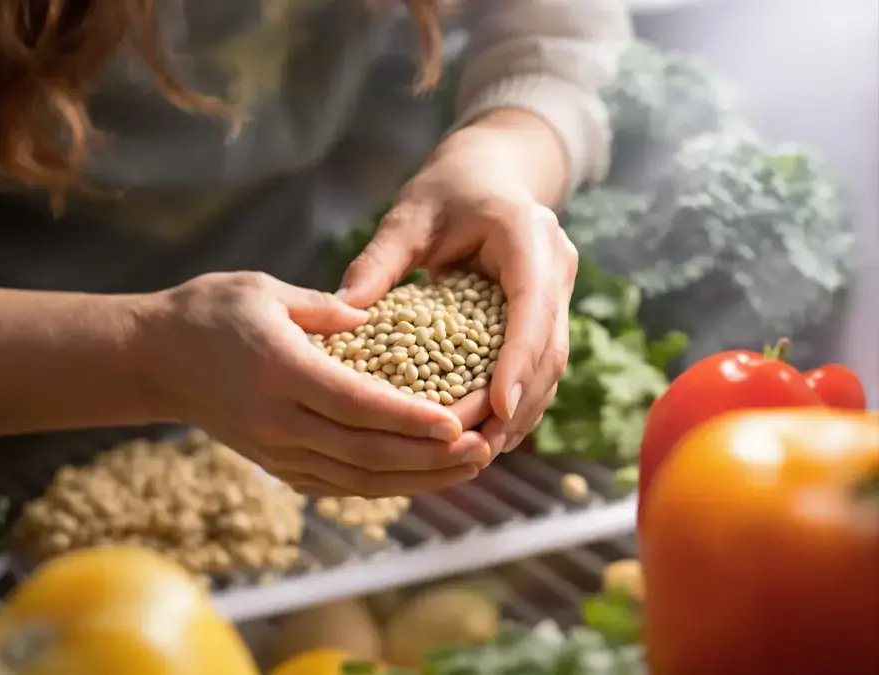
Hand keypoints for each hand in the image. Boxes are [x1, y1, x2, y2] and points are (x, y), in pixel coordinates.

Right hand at [142, 271, 492, 495]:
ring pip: (357, 479)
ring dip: (416, 479)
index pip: (357, 405)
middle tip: (484, 449)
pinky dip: (382, 484)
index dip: (410, 419)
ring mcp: (276, 450)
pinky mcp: (276, 464)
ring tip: (467, 468)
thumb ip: (324, 307)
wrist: (153, 361)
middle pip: (367, 452)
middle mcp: (279, 421)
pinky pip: (338, 484)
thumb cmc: (209, 314)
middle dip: (430, 458)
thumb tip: (371, 316)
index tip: (457, 422)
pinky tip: (420, 476)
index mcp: (281, 372)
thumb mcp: (264, 290)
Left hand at [336, 116, 577, 453]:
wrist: (489, 172)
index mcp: (526, 237)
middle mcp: (555, 268)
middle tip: (472, 447)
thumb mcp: (407, 218)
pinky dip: (516, 403)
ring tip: (477, 455)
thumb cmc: (445, 191)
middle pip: (547, 350)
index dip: (516, 362)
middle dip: (514, 403)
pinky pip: (539, 367)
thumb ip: (379, 261)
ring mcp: (559, 293)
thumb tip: (343, 312)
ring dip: (520, 414)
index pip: (532, 308)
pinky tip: (484, 436)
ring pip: (550, 367)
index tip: (497, 408)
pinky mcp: (550, 314)